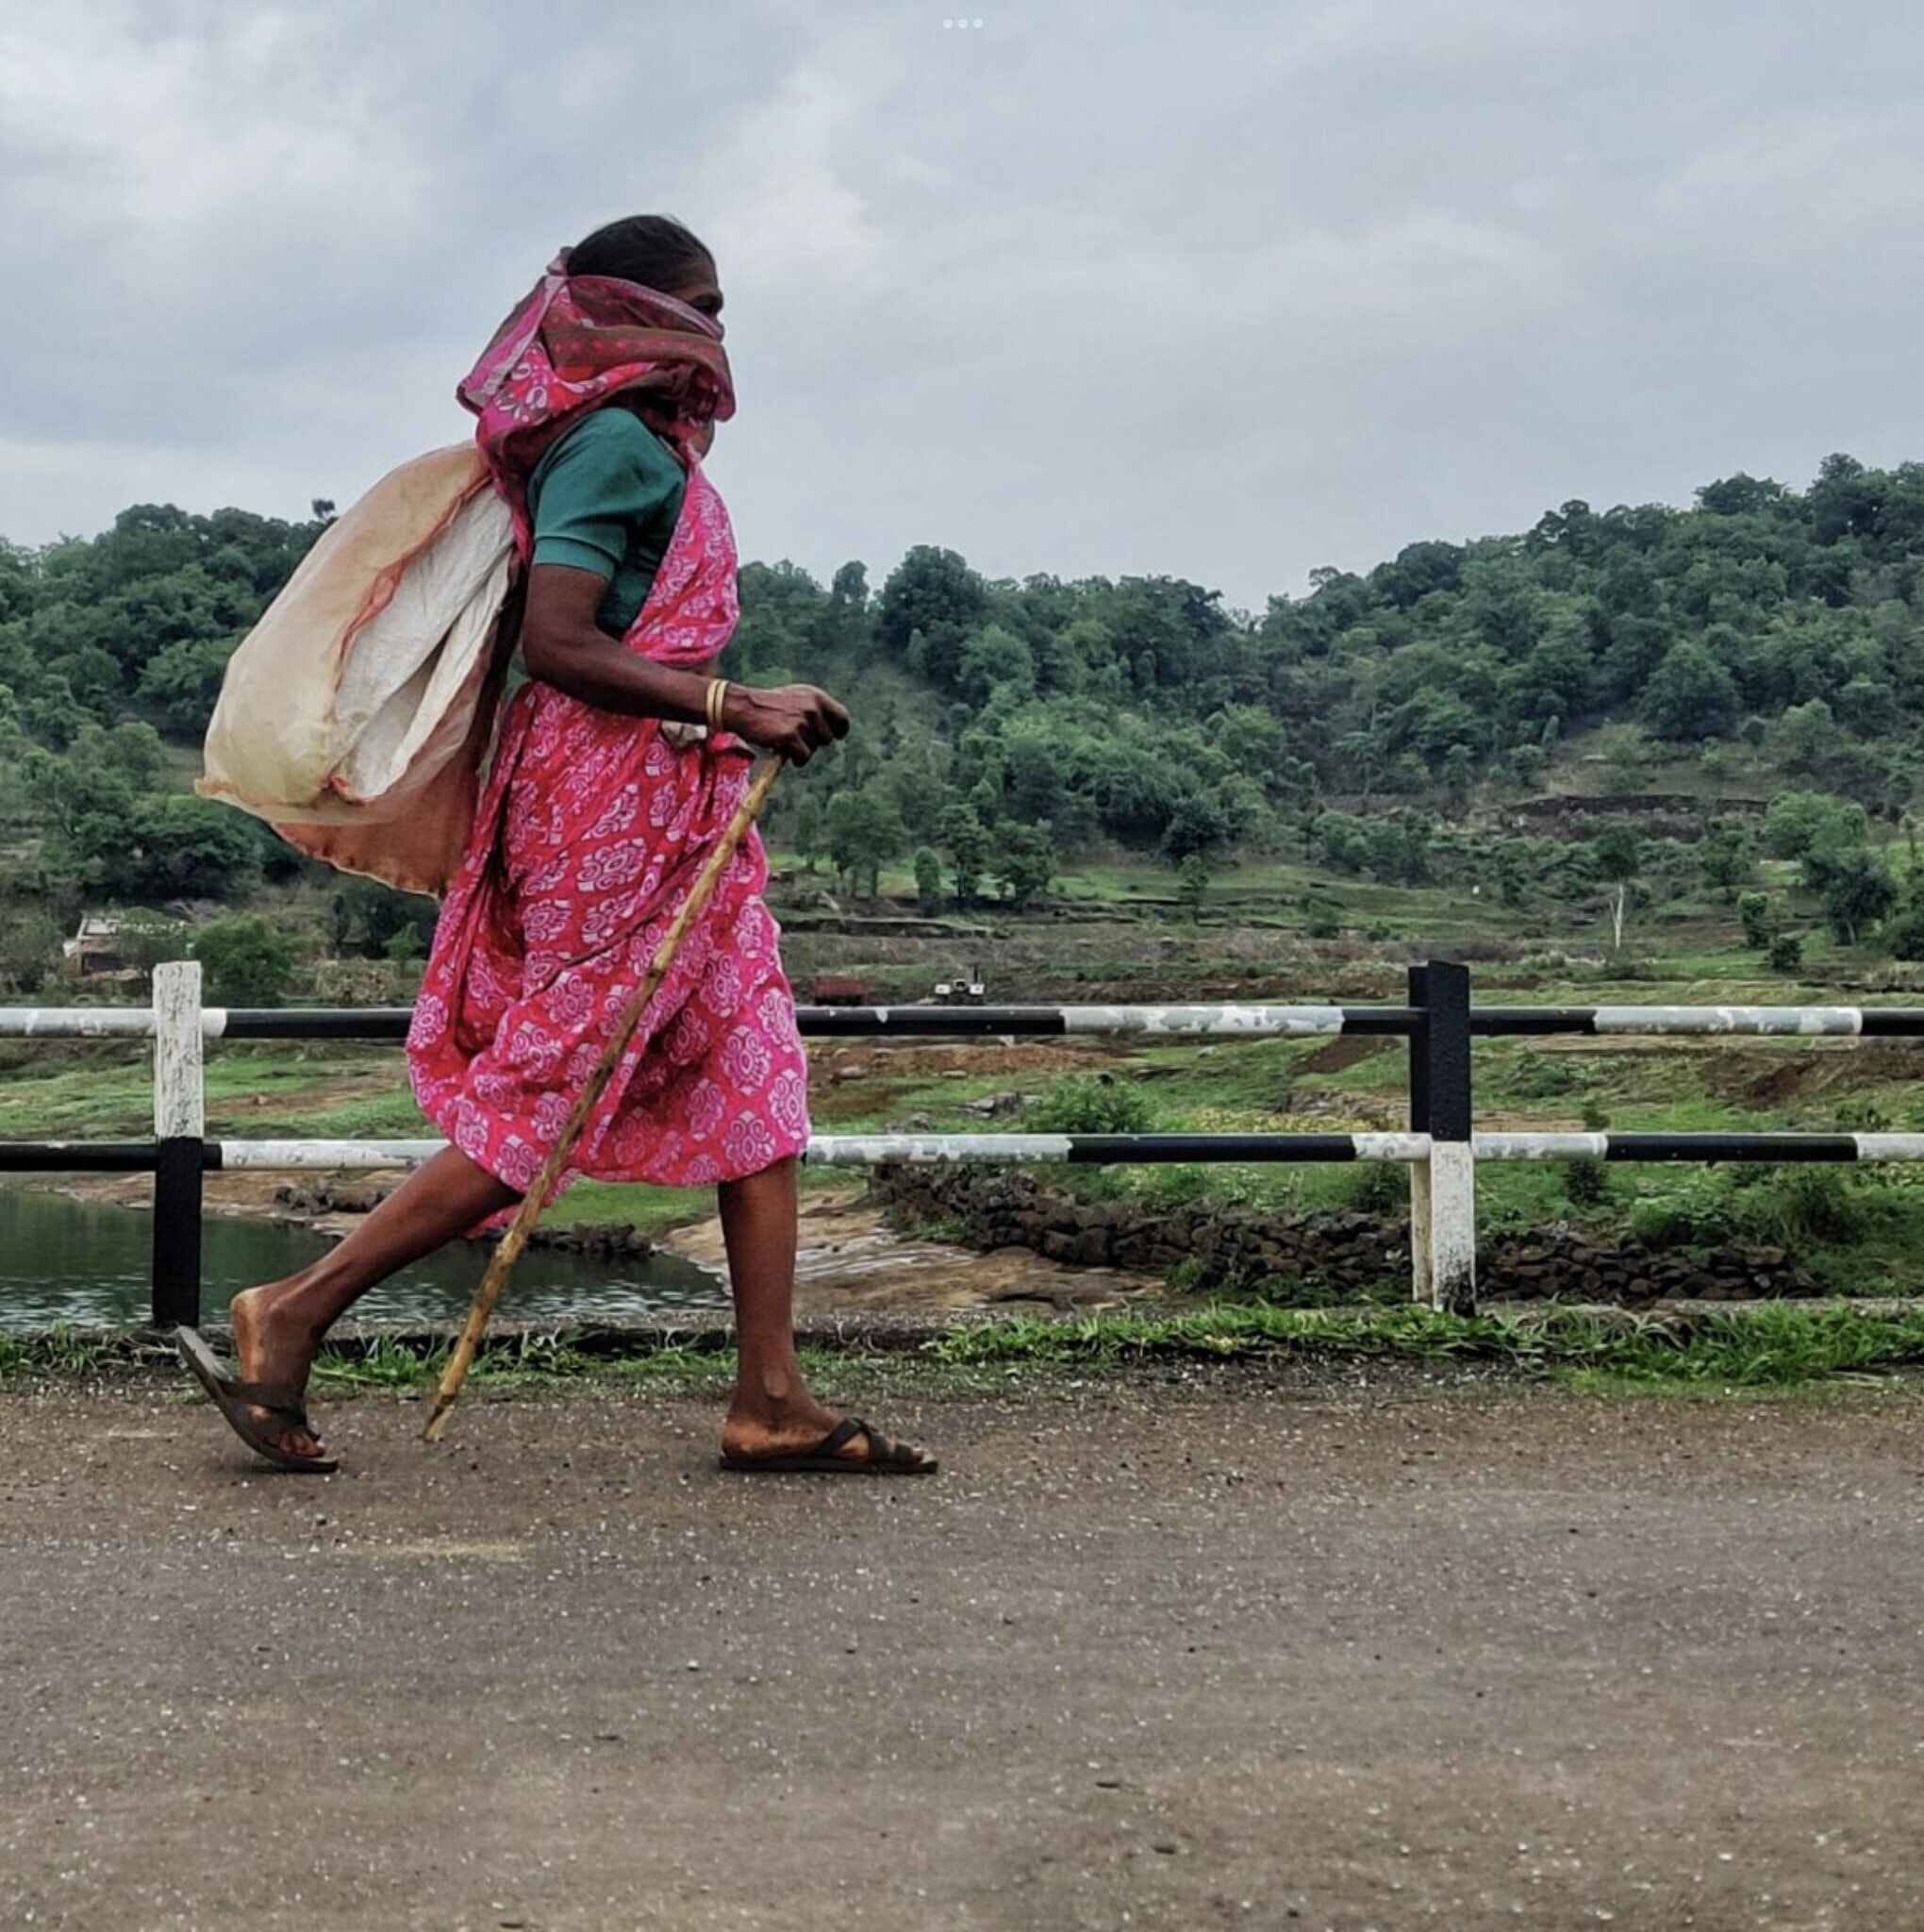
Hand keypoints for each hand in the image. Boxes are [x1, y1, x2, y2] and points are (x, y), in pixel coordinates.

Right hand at [724, 683, 849, 765]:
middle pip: (827, 738)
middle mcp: (812, 707)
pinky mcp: (790, 736)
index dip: (840, 730)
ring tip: (784, 739)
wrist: (742, 707)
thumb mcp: (796, 698)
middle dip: (813, 742)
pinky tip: (783, 751)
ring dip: (801, 750)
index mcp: (816, 696)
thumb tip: (834, 730)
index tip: (836, 735)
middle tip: (794, 736)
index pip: (842, 717)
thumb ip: (815, 709)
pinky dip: (796, 759)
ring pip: (814, 749)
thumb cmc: (768, 706)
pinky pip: (803, 757)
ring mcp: (802, 722)